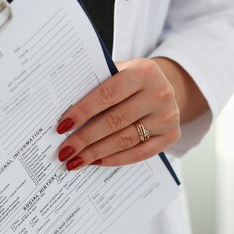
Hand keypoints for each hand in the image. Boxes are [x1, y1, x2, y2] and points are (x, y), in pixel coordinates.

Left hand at [56, 58, 181, 169]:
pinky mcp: (171, 135)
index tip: (62, 126)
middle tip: (64, 151)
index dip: (83, 112)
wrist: (164, 85)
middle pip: (114, 121)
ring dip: (96, 153)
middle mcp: (159, 93)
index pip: (107, 95)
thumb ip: (95, 84)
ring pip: (125, 140)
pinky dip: (115, 159)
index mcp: (143, 72)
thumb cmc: (129, 80)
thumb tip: (62, 107)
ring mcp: (167, 116)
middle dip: (85, 139)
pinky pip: (139, 153)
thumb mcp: (117, 72)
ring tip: (75, 160)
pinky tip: (95, 161)